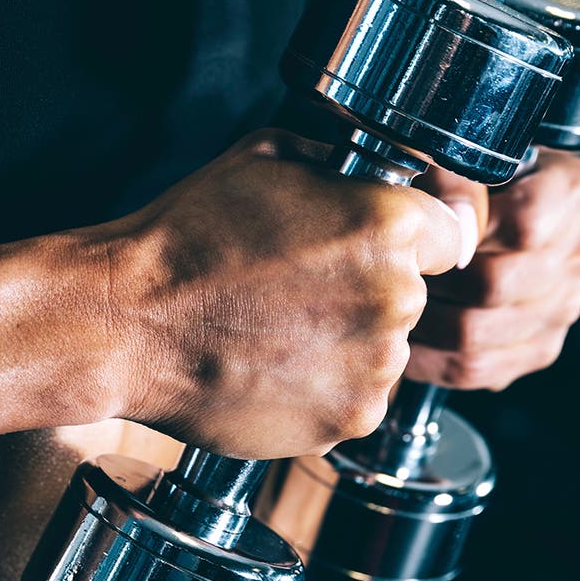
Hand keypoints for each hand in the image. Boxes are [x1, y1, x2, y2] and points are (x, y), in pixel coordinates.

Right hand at [100, 129, 475, 459]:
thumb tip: (385, 173)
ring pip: (383, 350)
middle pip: (413, 294)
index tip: (391, 245)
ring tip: (274, 328)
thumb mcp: (267, 158)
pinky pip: (353, 398)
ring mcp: (374, 370)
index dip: (418, 235)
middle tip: (298, 285)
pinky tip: (268, 364)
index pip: (453, 232)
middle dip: (369, 288)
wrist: (126, 326)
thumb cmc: (186, 238)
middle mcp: (395, 300)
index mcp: (386, 226)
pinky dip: (320, 388)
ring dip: (346, 341)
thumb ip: (342, 165)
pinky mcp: (346, 422)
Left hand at [406, 149, 579, 389]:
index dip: (467, 232)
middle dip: (433, 281)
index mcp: (572, 188)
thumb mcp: (446, 155)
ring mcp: (566, 302)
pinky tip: (408, 338)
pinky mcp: (540, 346)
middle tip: (395, 273)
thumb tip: (455, 226)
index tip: (434, 229)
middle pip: (495, 285)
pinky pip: (479, 368)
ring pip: (478, 334)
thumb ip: (450, 176)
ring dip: (423, 323)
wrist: (468, 214)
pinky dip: (431, 358)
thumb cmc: (452, 179)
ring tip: (393, 304)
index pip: (525, 225)